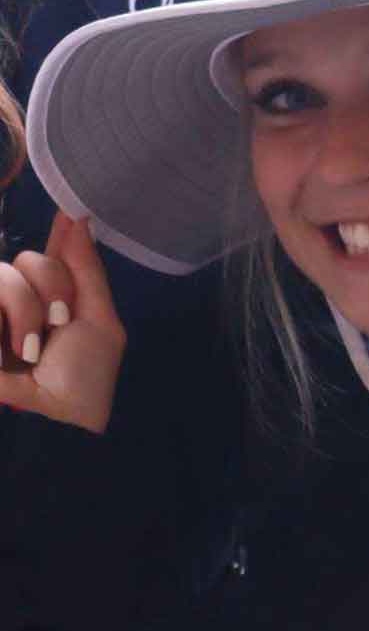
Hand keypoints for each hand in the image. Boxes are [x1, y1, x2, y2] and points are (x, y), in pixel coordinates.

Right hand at [0, 212, 124, 432]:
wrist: (55, 421)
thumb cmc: (83, 378)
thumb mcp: (98, 321)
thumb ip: (86, 269)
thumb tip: (79, 218)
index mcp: (58, 297)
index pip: (53, 254)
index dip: (61, 231)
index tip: (70, 209)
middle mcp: (21, 301)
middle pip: (32, 259)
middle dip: (52, 287)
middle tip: (57, 323)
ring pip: (6, 274)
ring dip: (25, 309)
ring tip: (30, 348)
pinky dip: (7, 318)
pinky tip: (11, 350)